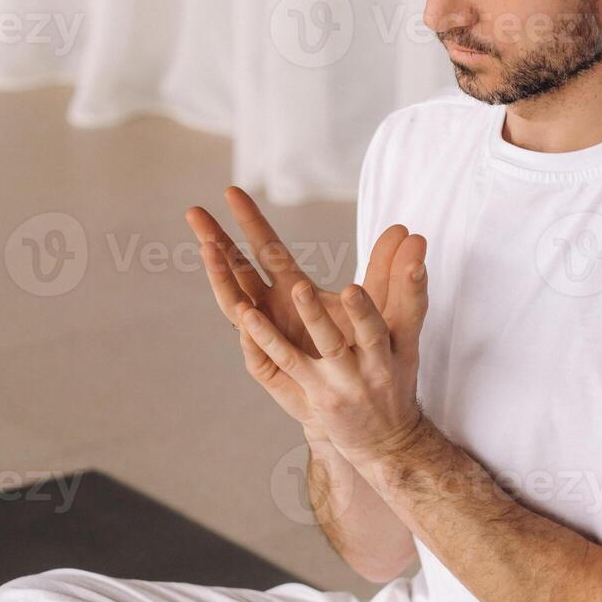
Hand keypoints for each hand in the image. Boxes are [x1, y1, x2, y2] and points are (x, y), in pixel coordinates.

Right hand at [185, 183, 424, 371]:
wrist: (366, 410)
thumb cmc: (364, 352)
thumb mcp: (383, 307)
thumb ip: (388, 268)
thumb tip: (406, 228)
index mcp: (293, 292)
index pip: (266, 250)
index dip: (250, 222)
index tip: (231, 190)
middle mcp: (276, 313)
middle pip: (240, 272)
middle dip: (218, 243)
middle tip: (195, 214)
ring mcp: (272, 341)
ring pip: (240, 308)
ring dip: (226, 280)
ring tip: (211, 252)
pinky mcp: (278, 374)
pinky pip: (258, 352)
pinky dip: (250, 333)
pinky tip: (243, 313)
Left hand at [235, 256, 428, 462]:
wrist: (384, 440)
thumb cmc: (392, 376)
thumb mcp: (405, 335)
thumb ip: (402, 282)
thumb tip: (407, 232)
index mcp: (400, 344)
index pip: (413, 310)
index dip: (414, 285)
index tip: (417, 255)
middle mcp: (377, 364)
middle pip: (373, 331)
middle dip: (364, 310)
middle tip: (353, 289)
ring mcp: (345, 381)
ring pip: (329, 345)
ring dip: (315, 317)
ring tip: (301, 288)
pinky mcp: (314, 393)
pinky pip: (287, 361)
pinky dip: (267, 339)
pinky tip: (248, 315)